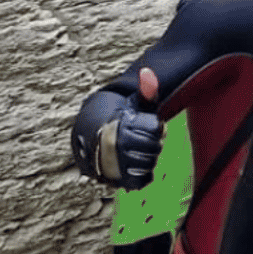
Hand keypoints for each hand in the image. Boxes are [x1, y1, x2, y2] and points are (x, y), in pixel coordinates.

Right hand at [115, 68, 163, 189]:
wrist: (95, 137)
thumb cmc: (121, 119)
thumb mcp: (134, 103)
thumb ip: (146, 90)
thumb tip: (147, 72)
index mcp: (121, 125)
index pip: (156, 131)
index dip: (157, 129)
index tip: (148, 126)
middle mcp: (114, 145)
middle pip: (154, 149)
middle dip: (153, 144)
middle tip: (143, 140)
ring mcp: (112, 164)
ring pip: (147, 166)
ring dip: (147, 159)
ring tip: (137, 151)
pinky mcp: (113, 180)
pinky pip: (141, 181)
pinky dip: (142, 176)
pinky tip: (135, 165)